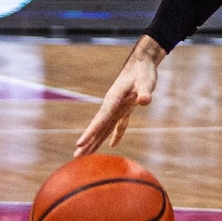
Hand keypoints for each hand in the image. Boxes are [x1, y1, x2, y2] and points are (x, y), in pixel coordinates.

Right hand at [75, 37, 165, 155]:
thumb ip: (145, 91)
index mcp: (113, 100)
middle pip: (98, 127)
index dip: (90, 132)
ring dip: (96, 141)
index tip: (79, 144)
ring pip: (105, 128)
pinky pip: (119, 124)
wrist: (142, 63)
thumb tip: (145, 101)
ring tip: (85, 154)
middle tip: (75, 157)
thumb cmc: (143, 72)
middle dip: (87, 142)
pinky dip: (116, 134)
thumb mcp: (146, 81)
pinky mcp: (126, 108)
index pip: (100, 119)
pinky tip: (113, 144)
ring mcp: (118, 107)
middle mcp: (112, 105)